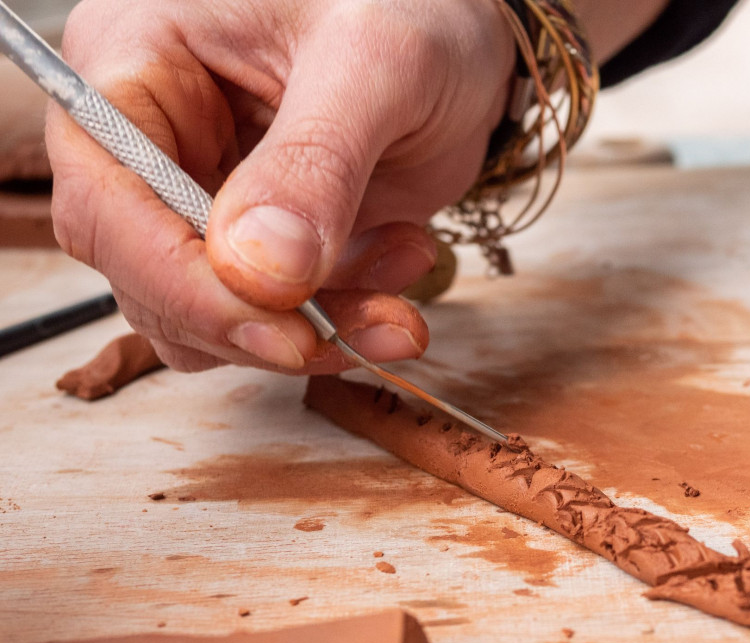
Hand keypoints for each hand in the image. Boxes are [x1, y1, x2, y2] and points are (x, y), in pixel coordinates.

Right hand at [46, 0, 513, 371]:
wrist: (463, 34)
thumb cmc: (413, 5)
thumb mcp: (378, 60)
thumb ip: (315, 160)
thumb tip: (258, 269)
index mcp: (136, 62)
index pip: (109, 201)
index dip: (184, 283)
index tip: (281, 327)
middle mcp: (154, 141)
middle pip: (152, 279)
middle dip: (267, 321)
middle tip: (376, 324)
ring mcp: (203, 199)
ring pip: (215, 317)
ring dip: (317, 327)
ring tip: (407, 260)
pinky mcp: (259, 243)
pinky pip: (276, 316)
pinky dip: (344, 315)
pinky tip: (405, 257)